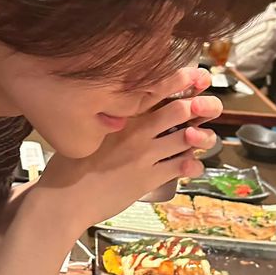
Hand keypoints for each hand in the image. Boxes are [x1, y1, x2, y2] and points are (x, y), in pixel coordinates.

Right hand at [37, 68, 221, 229]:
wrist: (64, 199)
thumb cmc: (69, 166)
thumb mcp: (86, 132)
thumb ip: (106, 118)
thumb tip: (119, 109)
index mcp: (120, 115)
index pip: (156, 89)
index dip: (182, 79)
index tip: (198, 75)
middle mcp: (136, 131)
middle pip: (181, 110)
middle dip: (202, 105)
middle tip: (211, 105)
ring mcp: (145, 154)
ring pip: (188, 138)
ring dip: (203, 137)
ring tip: (205, 138)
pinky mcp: (149, 177)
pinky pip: (183, 167)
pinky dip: (194, 165)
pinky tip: (193, 165)